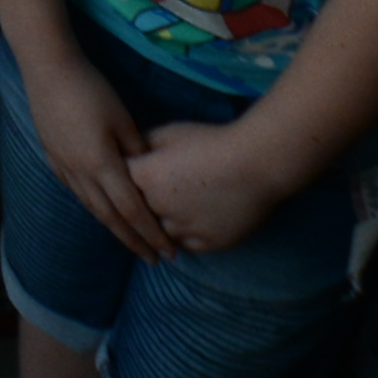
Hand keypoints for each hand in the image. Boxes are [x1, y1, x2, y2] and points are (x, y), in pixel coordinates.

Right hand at [24, 41, 171, 259]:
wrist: (48, 70)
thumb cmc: (91, 89)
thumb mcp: (122, 118)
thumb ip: (137, 151)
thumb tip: (148, 174)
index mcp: (102, 166)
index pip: (132, 211)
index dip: (151, 234)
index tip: (167, 252)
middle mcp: (81, 174)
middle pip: (111, 218)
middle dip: (133, 240)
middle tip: (152, 259)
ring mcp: (64, 167)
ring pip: (91, 207)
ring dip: (112, 227)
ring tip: (129, 240)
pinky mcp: (53, 157)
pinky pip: (75, 191)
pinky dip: (91, 206)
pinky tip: (97, 208)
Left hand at [127, 117, 288, 256]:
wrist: (257, 164)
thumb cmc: (212, 142)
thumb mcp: (170, 132)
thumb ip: (143, 144)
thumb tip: (130, 153)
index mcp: (145, 176)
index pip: (120, 181)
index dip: (126, 177)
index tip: (131, 175)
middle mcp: (157, 206)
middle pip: (138, 209)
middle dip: (142, 201)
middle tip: (155, 194)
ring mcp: (181, 228)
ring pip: (159, 231)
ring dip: (163, 222)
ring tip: (177, 209)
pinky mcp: (204, 244)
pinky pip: (185, 244)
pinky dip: (185, 234)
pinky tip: (192, 222)